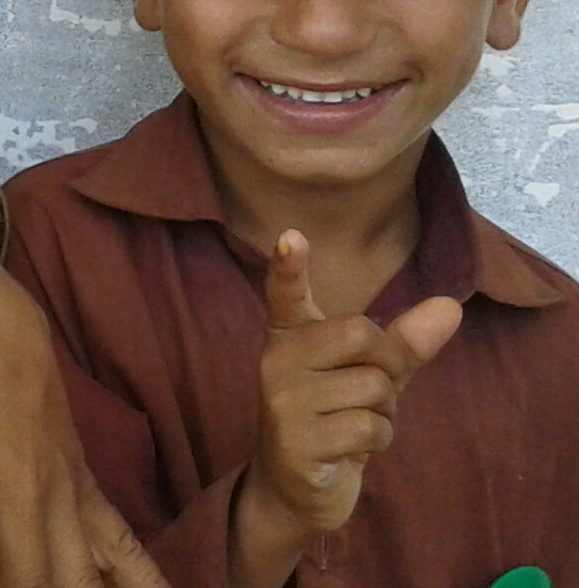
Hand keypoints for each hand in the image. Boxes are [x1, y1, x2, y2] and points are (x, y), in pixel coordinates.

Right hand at [232, 231, 460, 581]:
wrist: (296, 488)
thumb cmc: (335, 419)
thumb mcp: (370, 376)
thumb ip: (406, 341)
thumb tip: (451, 306)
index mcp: (290, 337)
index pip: (286, 294)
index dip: (288, 265)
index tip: (290, 237)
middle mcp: (275, 361)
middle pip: (359, 333)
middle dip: (386, 365)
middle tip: (368, 391)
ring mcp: (281, 402)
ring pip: (372, 386)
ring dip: (384, 412)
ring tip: (355, 424)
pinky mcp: (295, 441)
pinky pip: (368, 427)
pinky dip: (377, 440)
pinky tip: (350, 449)